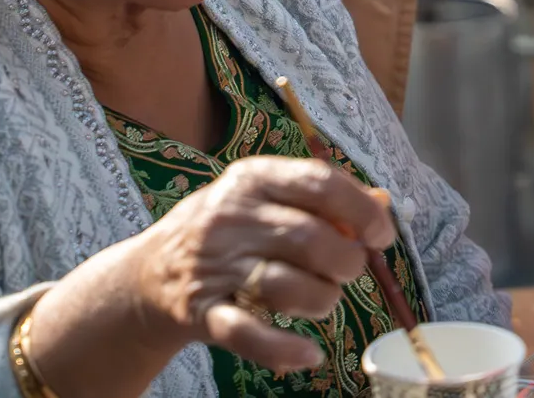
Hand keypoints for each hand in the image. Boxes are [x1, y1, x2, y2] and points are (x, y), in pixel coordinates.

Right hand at [132, 156, 395, 374]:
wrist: (149, 273)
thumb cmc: (227, 230)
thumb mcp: (266, 197)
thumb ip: (322, 198)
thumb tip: (384, 202)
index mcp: (253, 178)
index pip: (319, 182)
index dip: (361, 211)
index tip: (381, 235)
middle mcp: (232, 216)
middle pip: (310, 238)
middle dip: (346, 262)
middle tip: (348, 272)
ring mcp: (216, 265)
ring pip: (286, 286)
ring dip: (323, 300)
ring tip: (323, 300)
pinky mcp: (203, 312)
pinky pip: (248, 334)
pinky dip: (284, 349)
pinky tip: (308, 354)